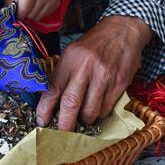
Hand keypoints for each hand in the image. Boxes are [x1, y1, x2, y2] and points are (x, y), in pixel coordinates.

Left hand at [5, 0, 59, 21]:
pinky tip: (36, 2)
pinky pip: (43, 15)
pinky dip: (37, 12)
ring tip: (29, 1)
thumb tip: (8, 13)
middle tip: (22, 2)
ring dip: (30, 13)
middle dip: (23, 12)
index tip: (14, 8)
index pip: (23, 10)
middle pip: (30, 15)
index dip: (16, 12)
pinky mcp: (57, 3)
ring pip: (36, 17)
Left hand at [36, 16, 151, 130]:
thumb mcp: (72, 53)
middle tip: (62, 133)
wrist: (122, 31)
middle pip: (71, 104)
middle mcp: (85, 69)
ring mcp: (104, 77)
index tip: (41, 121)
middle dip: (64, 124)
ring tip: (84, 115)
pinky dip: (100, 113)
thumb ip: (62, 74)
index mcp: (70, 60)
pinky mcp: (119, 84)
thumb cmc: (94, 44)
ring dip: (85, 119)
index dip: (45, 109)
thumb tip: (49, 101)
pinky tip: (98, 106)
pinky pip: (106, 109)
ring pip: (90, 111)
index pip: (53, 89)